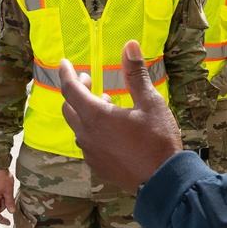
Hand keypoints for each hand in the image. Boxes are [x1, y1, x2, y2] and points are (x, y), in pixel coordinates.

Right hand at [0, 169, 14, 224]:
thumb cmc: (2, 177)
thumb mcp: (8, 191)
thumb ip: (10, 203)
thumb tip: (11, 211)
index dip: (2, 220)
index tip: (8, 222)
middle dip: (4, 204)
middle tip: (8, 194)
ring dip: (3, 199)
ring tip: (6, 189)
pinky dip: (1, 196)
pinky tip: (4, 188)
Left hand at [60, 40, 181, 193]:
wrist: (162, 182)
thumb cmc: (158, 140)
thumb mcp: (150, 102)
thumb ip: (136, 74)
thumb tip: (129, 45)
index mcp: (96, 116)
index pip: (70, 90)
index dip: (65, 74)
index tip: (64, 63)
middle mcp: (87, 134)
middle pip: (69, 108)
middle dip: (76, 91)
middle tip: (89, 82)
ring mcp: (90, 153)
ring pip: (77, 126)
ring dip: (84, 111)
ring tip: (105, 103)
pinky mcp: (97, 166)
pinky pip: (86, 142)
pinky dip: (91, 129)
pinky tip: (110, 129)